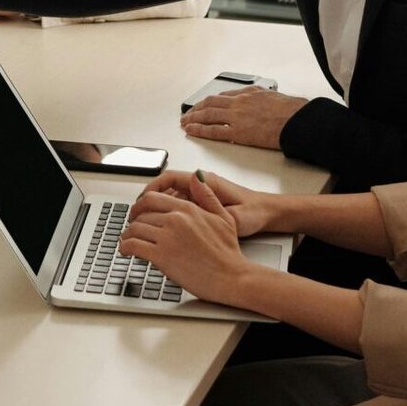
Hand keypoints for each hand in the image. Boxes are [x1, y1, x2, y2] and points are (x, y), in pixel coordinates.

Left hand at [117, 173, 253, 304]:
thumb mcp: (223, 218)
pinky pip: (134, 246)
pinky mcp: (161, 256)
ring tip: (127, 241)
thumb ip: (207, 197)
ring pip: (135, 229)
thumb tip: (196, 177)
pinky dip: (126, 248)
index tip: (138, 212)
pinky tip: (126, 251)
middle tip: (131, 228)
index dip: (140, 205)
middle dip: (133, 221)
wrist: (232, 278)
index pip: (152, 198)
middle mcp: (175, 220)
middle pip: (141, 214)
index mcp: (187, 209)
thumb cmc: (228, 253)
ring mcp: (167, 238)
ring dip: (127, 235)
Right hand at [134, 169, 271, 237]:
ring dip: (157, 208)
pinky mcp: (202, 204)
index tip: (142, 200)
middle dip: (149, 200)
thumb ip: (213, 207)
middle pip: (166, 188)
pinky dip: (168, 214)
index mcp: (205, 182)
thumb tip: (194, 199)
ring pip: (171, 198)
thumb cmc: (254, 211)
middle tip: (137, 214)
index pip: (170, 178)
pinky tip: (163, 227)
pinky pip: (179, 206)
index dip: (153, 188)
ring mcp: (200, 195)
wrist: (269, 213)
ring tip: (144, 222)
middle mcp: (200, 186)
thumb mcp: (233, 215)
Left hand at [179, 87, 306, 149]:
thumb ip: (261, 98)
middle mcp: (240, 101)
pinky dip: (200, 130)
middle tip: (188, 114)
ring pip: (208, 114)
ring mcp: (238, 116)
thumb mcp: (274, 97)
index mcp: (249, 92)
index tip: (202, 105)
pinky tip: (192, 131)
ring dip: (193, 118)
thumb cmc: (293, 111)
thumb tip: (261, 101)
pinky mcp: (239, 132)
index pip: (222, 95)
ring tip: (185, 122)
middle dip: (196, 108)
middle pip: (210, 103)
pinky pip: (214, 130)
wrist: (300, 120)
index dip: (209, 101)